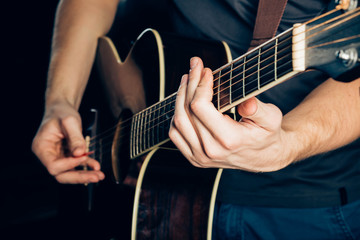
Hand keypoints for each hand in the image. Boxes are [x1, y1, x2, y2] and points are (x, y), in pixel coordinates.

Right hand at [32, 102, 104, 182]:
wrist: (62, 108)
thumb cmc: (61, 113)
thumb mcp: (69, 121)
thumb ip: (75, 137)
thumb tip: (80, 153)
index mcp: (42, 147)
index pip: (53, 166)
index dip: (69, 164)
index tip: (82, 156)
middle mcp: (48, 155)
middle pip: (61, 175)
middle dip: (79, 177)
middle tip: (96, 176)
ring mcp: (57, 157)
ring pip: (70, 173)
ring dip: (85, 175)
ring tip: (100, 175)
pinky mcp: (67, 156)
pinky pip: (76, 165)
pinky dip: (87, 166)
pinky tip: (96, 166)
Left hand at [169, 57, 292, 171]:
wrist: (264, 157)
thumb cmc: (267, 134)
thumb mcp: (271, 118)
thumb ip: (259, 110)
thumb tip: (247, 104)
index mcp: (229, 140)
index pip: (200, 107)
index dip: (199, 84)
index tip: (206, 71)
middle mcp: (211, 151)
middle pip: (186, 111)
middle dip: (189, 84)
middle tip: (195, 67)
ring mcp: (200, 157)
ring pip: (177, 122)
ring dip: (180, 97)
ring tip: (187, 81)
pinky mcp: (194, 158)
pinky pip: (175, 134)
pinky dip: (177, 115)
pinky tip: (184, 102)